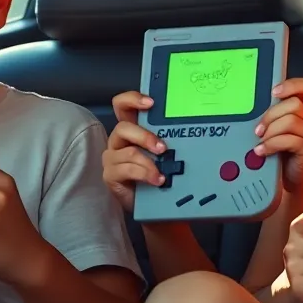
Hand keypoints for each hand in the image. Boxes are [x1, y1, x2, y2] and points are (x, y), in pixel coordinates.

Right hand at [101, 91, 168, 212]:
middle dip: (145, 136)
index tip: (150, 102)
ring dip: (149, 162)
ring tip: (163, 173)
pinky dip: (144, 174)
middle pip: (123, 127)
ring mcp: (113, 157)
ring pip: (128, 151)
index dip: (132, 99)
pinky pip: (126, 169)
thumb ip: (169, 138)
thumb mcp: (166, 153)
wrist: (152, 203)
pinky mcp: (111, 175)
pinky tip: (156, 180)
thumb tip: (191, 128)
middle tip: (162, 147)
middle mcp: (119, 140)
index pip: (123, 105)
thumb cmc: (159, 173)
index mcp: (132, 129)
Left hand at [253, 78, 302, 192]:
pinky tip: (263, 151)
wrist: (290, 177)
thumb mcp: (276, 128)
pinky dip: (271, 144)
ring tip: (261, 142)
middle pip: (293, 104)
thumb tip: (257, 108)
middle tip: (258, 130)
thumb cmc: (282, 152)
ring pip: (290, 120)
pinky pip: (289, 139)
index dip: (290, 85)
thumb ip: (274, 115)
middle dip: (271, 116)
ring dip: (270, 132)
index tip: (274, 93)